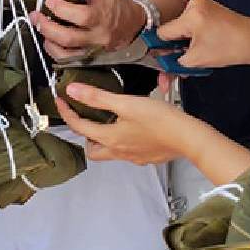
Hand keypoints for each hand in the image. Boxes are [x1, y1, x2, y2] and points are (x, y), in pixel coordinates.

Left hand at [33, 0, 141, 58]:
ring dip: (48, 39)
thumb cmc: (112, 0)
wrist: (131, 24)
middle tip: (35, 15)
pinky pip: (68, 59)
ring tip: (39, 26)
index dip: (62, 9)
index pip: (83, 15)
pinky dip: (54, 51)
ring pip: (67, 52)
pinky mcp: (89, 56)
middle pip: (70, 36)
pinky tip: (47, 39)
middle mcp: (98, 33)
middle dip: (48, 27)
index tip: (49, 0)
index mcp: (102, 12)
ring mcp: (93, 47)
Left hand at [56, 83, 195, 165]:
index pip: (79, 127)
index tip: (61, 101)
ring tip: (111, 121)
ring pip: (110, 152)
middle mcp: (119, 152)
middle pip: (93, 150)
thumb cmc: (159, 120)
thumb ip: (98, 97)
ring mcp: (133, 157)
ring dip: (104, 139)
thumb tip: (72, 91)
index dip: (67, 113)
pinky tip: (133, 129)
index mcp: (110, 138)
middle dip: (86, 136)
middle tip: (89, 118)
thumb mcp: (126, 103)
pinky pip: (128, 152)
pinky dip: (123, 142)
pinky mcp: (147, 158)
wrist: (188, 138)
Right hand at [157, 0, 249, 68]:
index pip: (163, 32)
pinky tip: (201, 45)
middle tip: (178, 62)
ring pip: (182, 27)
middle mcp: (194, 4)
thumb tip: (162, 61)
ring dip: (184, 42)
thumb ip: (175, 60)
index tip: (160, 57)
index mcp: (191, 16)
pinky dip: (193, 35)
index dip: (161, 48)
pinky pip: (191, 23)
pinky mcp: (207, 6)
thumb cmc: (232, 48)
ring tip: (196, 53)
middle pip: (173, 29)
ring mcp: (201, 3)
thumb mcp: (197, 60)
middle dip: (174, 47)